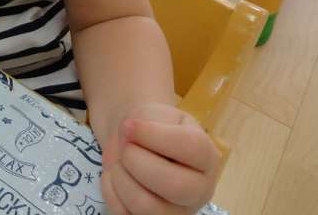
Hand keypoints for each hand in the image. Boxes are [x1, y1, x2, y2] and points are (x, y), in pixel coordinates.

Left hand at [101, 103, 220, 214]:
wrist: (137, 140)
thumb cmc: (153, 126)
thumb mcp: (157, 113)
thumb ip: (149, 122)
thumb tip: (130, 134)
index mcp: (207, 157)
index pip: (191, 147)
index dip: (154, 135)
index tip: (129, 126)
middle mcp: (200, 190)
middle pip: (174, 186)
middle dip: (136, 160)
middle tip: (126, 147)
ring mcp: (177, 212)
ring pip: (147, 206)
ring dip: (121, 178)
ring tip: (119, 163)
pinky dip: (110, 191)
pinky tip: (114, 177)